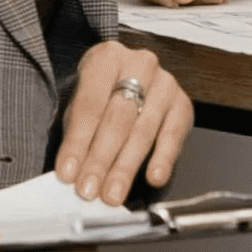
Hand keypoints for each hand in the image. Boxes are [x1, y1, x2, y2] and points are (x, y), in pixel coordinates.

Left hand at [54, 40, 193, 205]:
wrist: (128, 79)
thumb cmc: (100, 96)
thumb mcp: (80, 106)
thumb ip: (76, 135)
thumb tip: (71, 173)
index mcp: (107, 57)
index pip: (89, 105)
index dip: (78, 142)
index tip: (68, 173)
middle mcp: (140, 64)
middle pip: (118, 119)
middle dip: (101, 159)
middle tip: (89, 189)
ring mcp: (165, 83)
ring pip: (143, 130)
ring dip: (126, 167)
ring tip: (112, 193)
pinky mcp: (183, 103)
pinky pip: (173, 134)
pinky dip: (163, 158)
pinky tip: (153, 178)